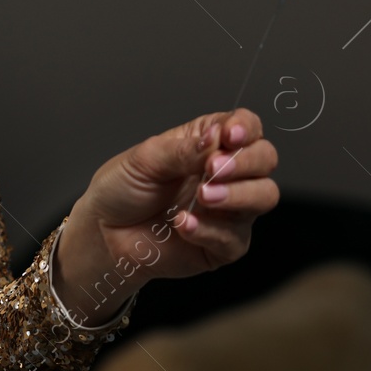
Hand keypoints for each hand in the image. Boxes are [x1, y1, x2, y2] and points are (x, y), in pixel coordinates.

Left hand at [58, 107, 278, 310]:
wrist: (104, 231)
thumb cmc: (122, 188)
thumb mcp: (144, 160)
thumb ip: (182, 150)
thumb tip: (215, 138)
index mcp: (207, 143)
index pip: (246, 127)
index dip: (245, 128)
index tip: (229, 136)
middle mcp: (226, 174)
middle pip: (266, 158)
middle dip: (245, 161)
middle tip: (213, 168)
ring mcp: (229, 209)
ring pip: (264, 196)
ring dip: (237, 194)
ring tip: (203, 196)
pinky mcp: (224, 244)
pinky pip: (234, 236)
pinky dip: (209, 229)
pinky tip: (182, 223)